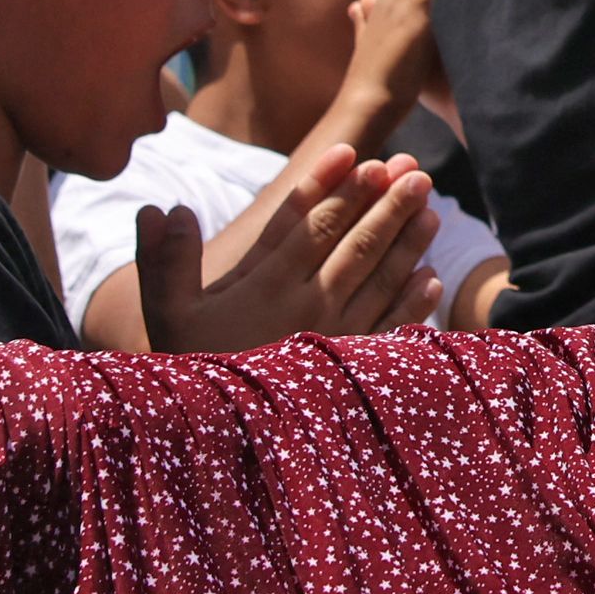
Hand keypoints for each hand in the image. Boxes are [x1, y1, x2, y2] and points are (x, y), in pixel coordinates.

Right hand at [129, 151, 441, 351]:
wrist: (220, 440)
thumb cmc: (189, 367)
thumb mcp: (166, 315)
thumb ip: (165, 261)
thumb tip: (162, 208)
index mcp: (265, 287)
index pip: (304, 224)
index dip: (329, 185)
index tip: (351, 152)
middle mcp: (306, 307)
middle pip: (353, 244)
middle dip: (384, 202)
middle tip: (411, 167)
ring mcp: (334, 338)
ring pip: (379, 279)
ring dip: (406, 241)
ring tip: (430, 207)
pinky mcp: (350, 369)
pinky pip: (390, 329)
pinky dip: (413, 304)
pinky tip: (432, 279)